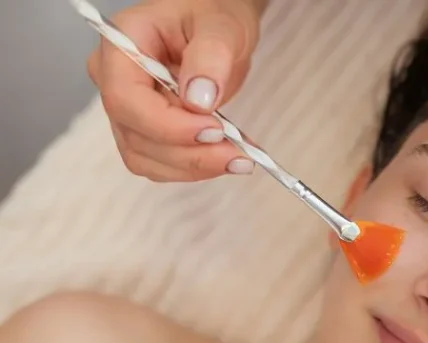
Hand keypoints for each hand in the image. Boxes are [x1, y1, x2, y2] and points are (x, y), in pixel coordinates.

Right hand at [86, 0, 262, 181]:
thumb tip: (199, 101)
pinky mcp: (143, 131)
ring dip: (194, 166)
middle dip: (189, 152)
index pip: (125, 98)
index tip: (214, 130)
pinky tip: (227, 158)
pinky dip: (195, 168)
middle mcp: (112, 79)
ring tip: (240, 159)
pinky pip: (159, 164)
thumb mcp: (221, 27)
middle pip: (136, 134)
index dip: (167, 124)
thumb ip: (210, 57)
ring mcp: (125, 109)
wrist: (215, 29)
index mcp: (121, 44)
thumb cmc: (212, 16)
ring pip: (145, 157)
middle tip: (239, 155)